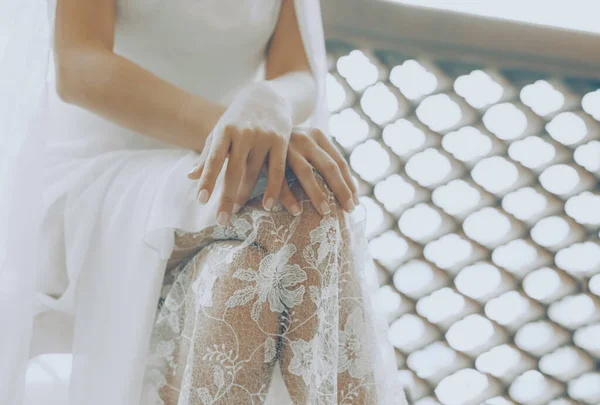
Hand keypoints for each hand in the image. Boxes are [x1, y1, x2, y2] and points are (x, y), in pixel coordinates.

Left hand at [187, 82, 292, 225]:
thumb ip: (207, 154)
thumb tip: (190, 178)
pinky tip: (268, 205)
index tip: (202, 200)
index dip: (208, 179)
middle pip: (233, 170)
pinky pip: (277, 169)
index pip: (214, 158)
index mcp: (224, 130)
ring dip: (246, 195)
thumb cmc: (238, 119)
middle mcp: (244, 133)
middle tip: (221, 220)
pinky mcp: (281, 140)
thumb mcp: (220, 131)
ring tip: (238, 214)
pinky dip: (273, 189)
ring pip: (254, 172)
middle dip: (226, 196)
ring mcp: (264, 136)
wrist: (267, 96)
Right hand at [276, 128, 358, 215]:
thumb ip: (321, 159)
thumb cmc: (288, 143)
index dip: (348, 183)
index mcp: (318, 136)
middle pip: (329, 167)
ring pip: (306, 172)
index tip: (355, 202)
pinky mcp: (269, 156)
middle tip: (348, 210)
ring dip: (316, 194)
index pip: (339, 162)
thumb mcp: (306, 144)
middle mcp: (305, 139)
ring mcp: (287, 146)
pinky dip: (288, 197)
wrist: (259, 121)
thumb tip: (345, 190)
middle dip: (341, 190)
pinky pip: (281, 180)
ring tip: (325, 212)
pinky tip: (295, 211)